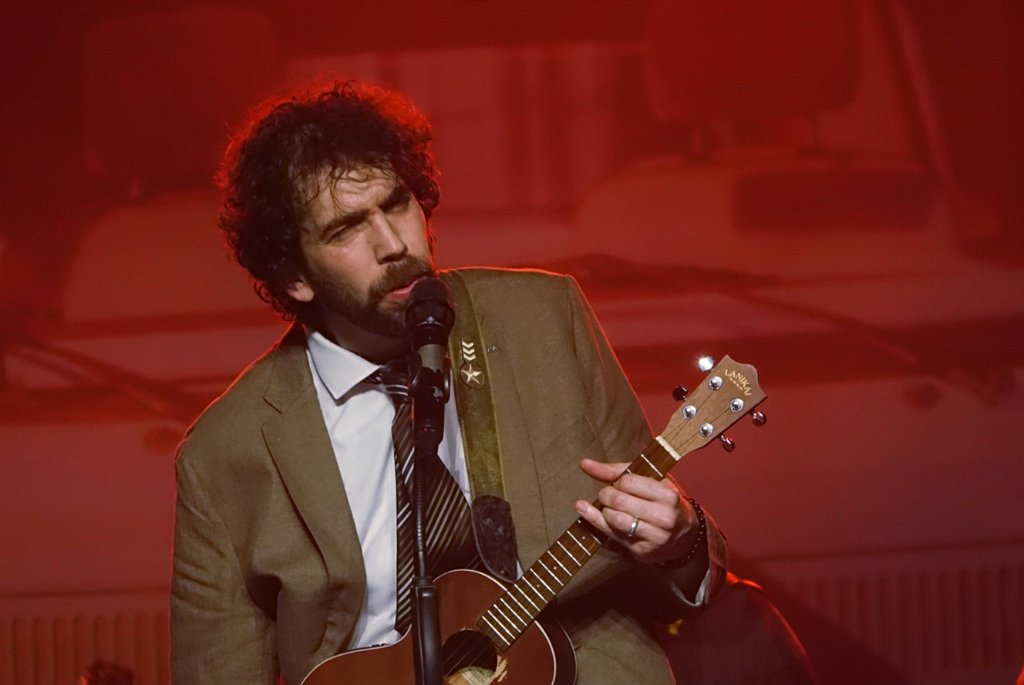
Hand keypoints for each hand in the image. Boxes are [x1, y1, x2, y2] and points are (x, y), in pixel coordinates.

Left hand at [575, 458, 695, 563]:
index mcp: (667, 495)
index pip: (628, 483)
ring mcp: (654, 536)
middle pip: (619, 502)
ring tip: (607, 507)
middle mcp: (663, 517)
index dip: (616, 482)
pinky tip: (586, 512)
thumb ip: (618, 472)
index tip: (617, 484)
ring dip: (603, 511)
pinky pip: (611, 535)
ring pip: (615, 520)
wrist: (684, 537)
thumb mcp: (650, 482)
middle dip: (606, 495)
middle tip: (607, 495)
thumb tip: (585, 464)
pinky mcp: (642, 551)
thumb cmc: (662, 503)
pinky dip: (596, 521)